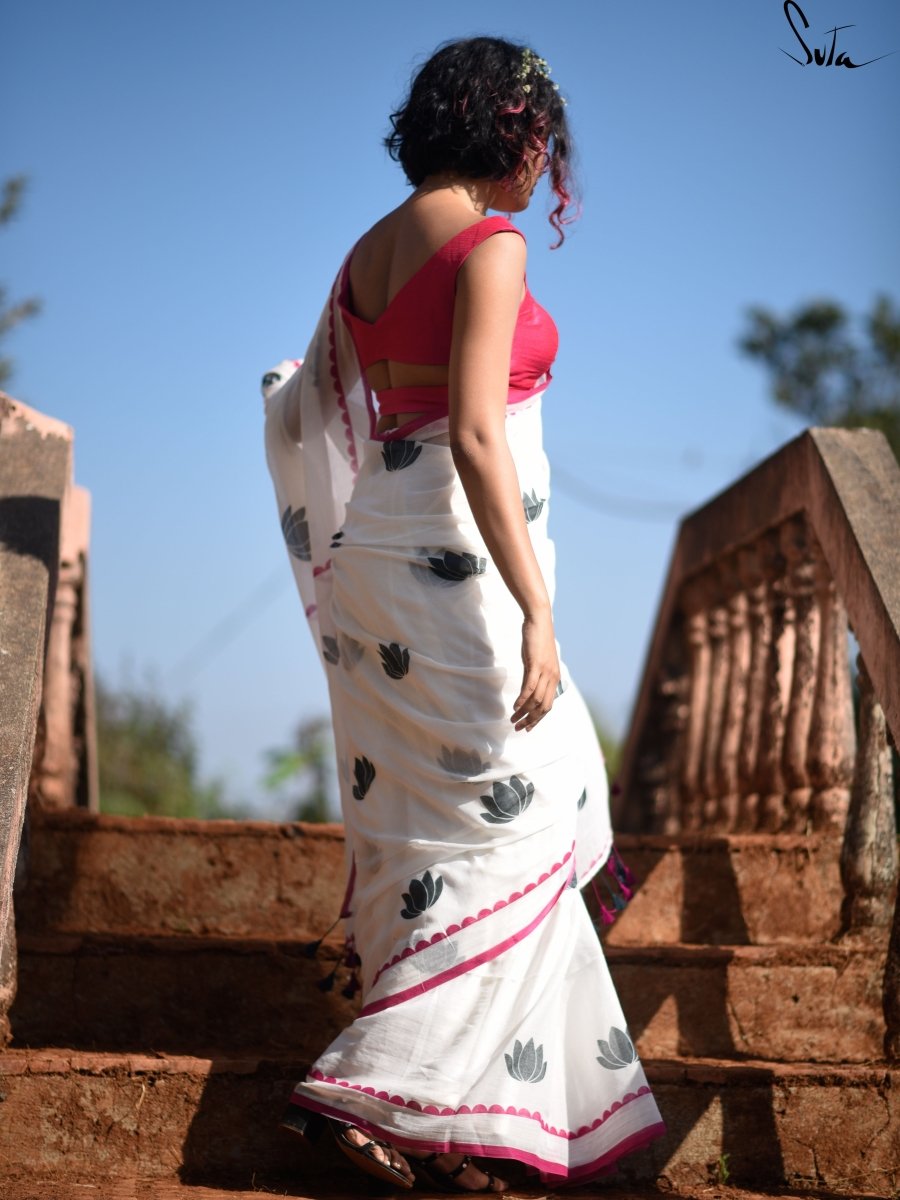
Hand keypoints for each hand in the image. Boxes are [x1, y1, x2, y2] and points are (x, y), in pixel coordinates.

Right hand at [511, 610, 559, 731]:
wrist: (539, 620)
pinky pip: (529, 687)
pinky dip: (522, 699)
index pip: (548, 706)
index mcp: (555, 678)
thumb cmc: (537, 639)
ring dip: (524, 712)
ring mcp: (545, 672)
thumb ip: (536, 675)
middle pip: (543, 707)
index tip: (527, 727)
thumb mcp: (539, 661)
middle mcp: (552, 678)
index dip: (538, 719)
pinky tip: (515, 706)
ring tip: (513, 719)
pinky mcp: (536, 665)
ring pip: (536, 700)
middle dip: (531, 720)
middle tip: (518, 728)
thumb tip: (529, 689)